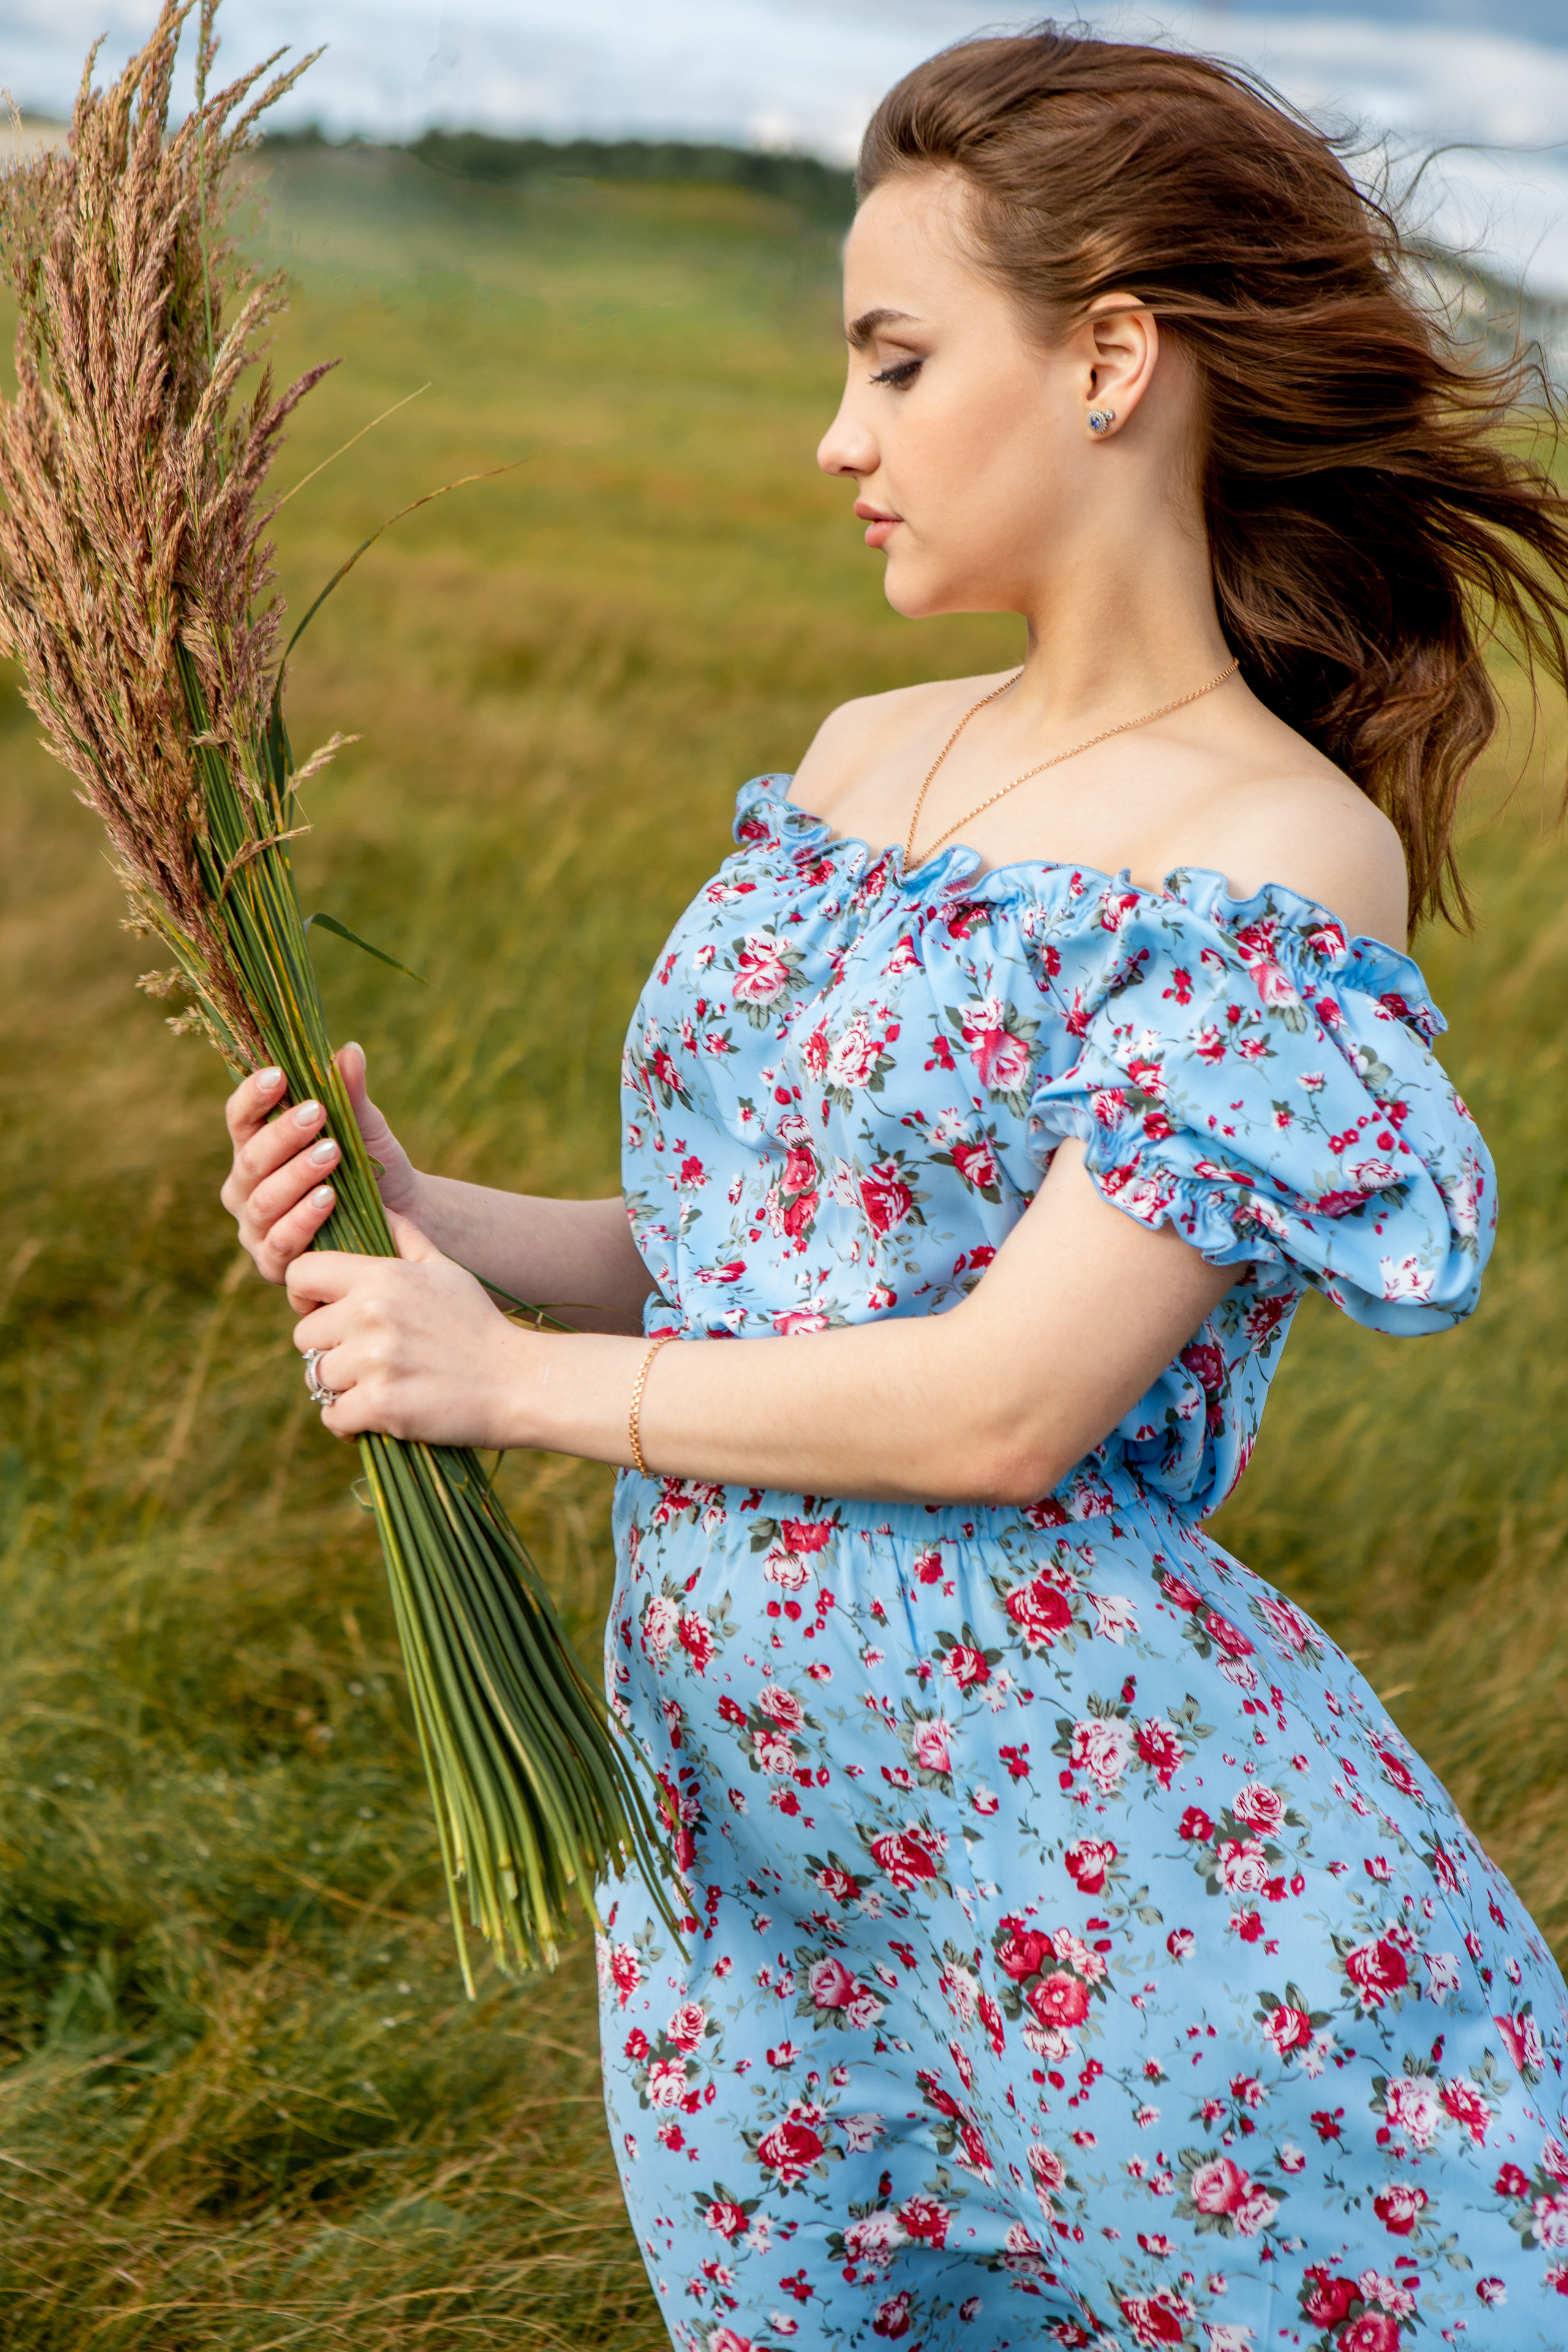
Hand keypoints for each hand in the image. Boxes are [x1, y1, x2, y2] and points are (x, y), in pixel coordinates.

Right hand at [221, 1042, 421, 1283]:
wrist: (403, 1219)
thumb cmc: (371, 1167)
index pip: (240, 1119)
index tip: (279, 1074)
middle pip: (250, 1159)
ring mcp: (256, 1229)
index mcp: (256, 1149)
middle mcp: (246, 1189)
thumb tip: (350, 1051)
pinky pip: (281, 1245)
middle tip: (317, 1112)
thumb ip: (351, 1095)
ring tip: (331, 1153)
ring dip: (296, 1176)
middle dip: (282, 1135)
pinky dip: (303, 1222)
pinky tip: (329, 1200)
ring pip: (263, 1202)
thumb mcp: (365, 1128)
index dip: (252, 1096)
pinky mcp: (274, 1264)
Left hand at [287, 1211, 531, 1446]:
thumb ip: (407, 1237)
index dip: (306, 1295)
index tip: (324, 1312)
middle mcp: (371, 1314)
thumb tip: (379, 1205)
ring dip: (340, 1387)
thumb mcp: (447, 1270)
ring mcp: (375, 1361)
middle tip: (364, 1360)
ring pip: (316, 1378)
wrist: (519, 1382)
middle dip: (328, 1349)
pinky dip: (349, 1423)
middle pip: (305, 1335)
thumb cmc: (479, 1326)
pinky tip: (377, 1415)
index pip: (302, 1273)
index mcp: (382, 1277)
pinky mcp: (381, 1405)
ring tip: (375, 1386)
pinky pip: (333, 1416)